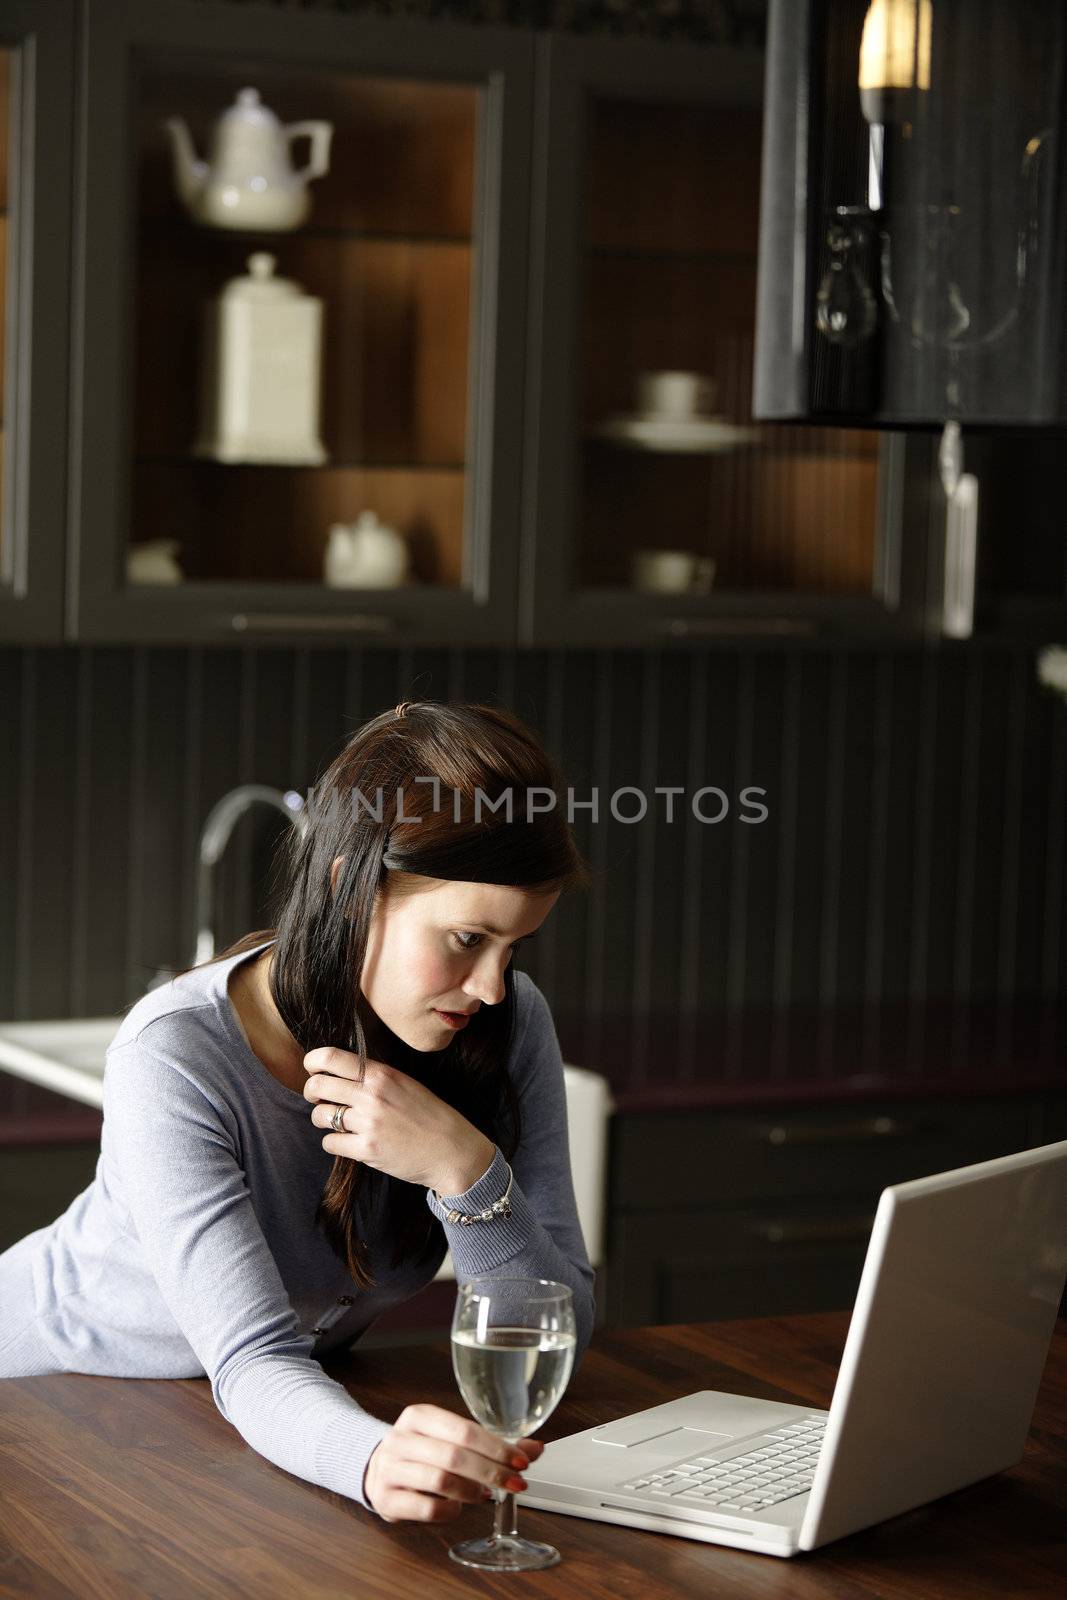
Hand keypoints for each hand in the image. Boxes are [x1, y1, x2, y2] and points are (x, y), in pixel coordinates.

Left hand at [303, 1048, 494, 1193]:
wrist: (451, 1150)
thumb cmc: (430, 1115)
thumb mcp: (405, 1083)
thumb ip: (374, 1076)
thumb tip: (339, 1072)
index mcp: (382, 1075)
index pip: (331, 1058)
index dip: (313, 1061)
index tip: (312, 1068)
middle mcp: (372, 1096)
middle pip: (318, 1086)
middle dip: (312, 1091)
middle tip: (318, 1097)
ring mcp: (368, 1124)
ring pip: (320, 1115)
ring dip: (323, 1119)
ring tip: (338, 1122)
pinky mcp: (367, 1150)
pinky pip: (330, 1143)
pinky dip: (335, 1142)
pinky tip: (349, 1141)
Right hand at [363, 1404, 544, 1522]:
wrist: (378, 1470)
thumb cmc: (423, 1452)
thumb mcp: (450, 1438)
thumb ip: (491, 1444)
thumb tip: (535, 1448)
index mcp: (419, 1416)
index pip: (464, 1429)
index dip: (496, 1447)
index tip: (522, 1462)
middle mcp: (401, 1438)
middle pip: (454, 1456)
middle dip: (491, 1471)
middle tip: (516, 1483)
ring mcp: (390, 1469)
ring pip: (441, 1481)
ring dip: (472, 1491)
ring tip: (486, 1494)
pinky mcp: (386, 1499)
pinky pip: (427, 1509)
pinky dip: (450, 1511)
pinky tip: (457, 1507)